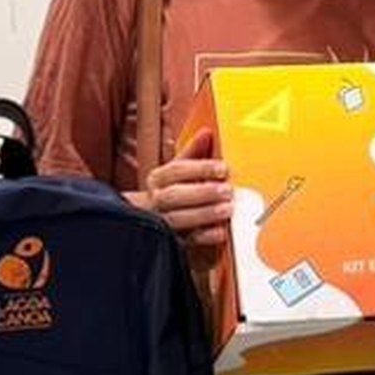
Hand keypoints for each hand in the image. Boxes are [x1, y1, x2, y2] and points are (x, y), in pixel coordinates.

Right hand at [134, 126, 230, 252]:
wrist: (147, 220)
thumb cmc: (171, 190)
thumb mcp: (179, 169)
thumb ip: (193, 152)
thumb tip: (207, 132)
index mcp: (158, 178)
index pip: (176, 170)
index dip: (200, 168)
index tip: (223, 168)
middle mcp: (156, 200)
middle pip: (175, 195)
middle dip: (203, 193)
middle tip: (228, 190)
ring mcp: (161, 222)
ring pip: (179, 219)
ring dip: (205, 214)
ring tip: (227, 209)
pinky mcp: (171, 242)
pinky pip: (186, 241)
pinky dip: (204, 237)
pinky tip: (221, 232)